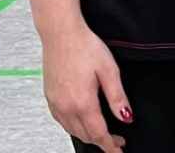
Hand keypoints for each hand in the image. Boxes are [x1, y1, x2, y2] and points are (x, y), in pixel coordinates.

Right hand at [40, 23, 130, 150]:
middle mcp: (65, 106)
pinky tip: (81, 122)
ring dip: (88, 135)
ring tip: (103, 133)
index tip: (119, 150)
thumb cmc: (84, 46)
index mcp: (82, 102)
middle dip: (102, 141)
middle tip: (118, 140)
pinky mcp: (49, 97)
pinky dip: (73, 127)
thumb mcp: (109, 70)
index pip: (99, 134)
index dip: (110, 145)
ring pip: (72, 130)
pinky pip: (61, 121)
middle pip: (85, 135)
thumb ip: (117, 97)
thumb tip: (126, 117)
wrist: (60, 33)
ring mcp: (55, 103)